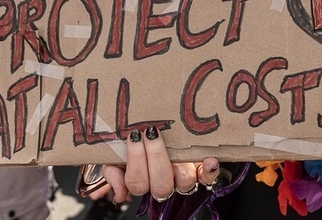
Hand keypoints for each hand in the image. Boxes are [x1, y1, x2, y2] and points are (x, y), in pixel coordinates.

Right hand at [100, 126, 219, 203]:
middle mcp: (163, 181)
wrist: (156, 125)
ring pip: (184, 183)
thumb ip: (112, 171)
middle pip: (160, 185)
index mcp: (141, 179)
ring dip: (179, 166)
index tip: (135, 135)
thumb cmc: (137, 139)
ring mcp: (182, 177)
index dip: (136, 161)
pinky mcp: (200, 169)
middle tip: (152, 133)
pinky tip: (209, 159)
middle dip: (155, 157)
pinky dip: (209, 170)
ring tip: (176, 146)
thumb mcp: (116, 152)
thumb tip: (119, 194)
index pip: (137, 183)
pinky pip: (207, 177)